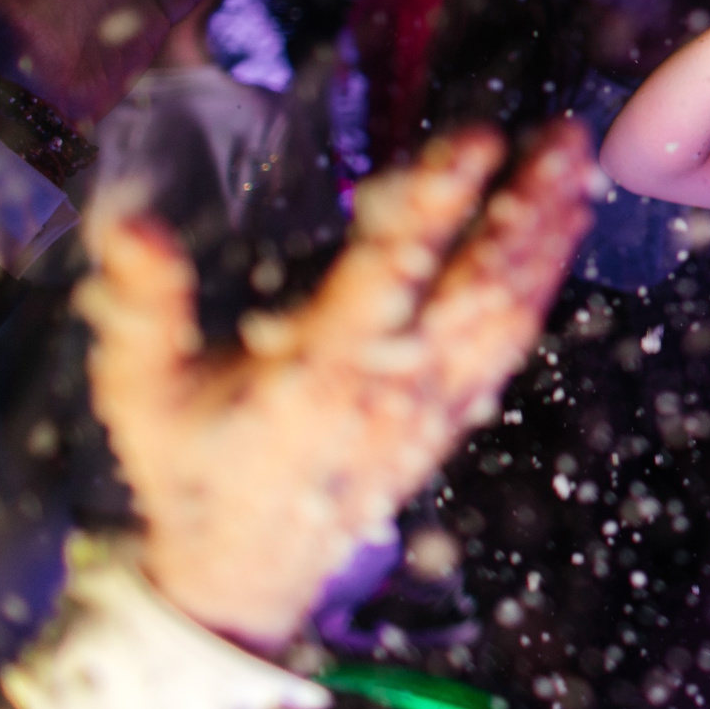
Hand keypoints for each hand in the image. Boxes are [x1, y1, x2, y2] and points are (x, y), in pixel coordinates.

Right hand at [81, 123, 592, 648]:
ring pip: (509, 312)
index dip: (436, 204)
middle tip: (563, 134)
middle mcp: (391, 388)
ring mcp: (432, 406)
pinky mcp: (453, 417)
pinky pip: (511, 344)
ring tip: (577, 164)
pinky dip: (541, 283)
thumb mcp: (141, 391)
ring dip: (548, 236)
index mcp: (318, 373)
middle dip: (526, 206)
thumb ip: (142, 304)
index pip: (390, 273)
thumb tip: (132, 221)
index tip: (475, 141)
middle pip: (479, 288)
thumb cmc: (192, 470)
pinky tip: (560, 234)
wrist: (242, 574)